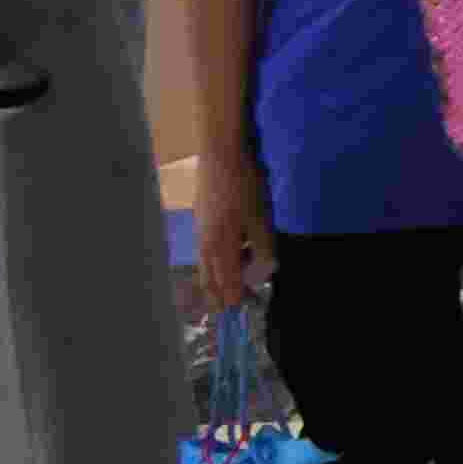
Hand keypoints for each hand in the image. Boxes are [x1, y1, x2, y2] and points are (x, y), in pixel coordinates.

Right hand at [190, 146, 268, 319]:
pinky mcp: (200, 219)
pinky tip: (219, 259)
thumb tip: (263, 273)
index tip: (242, 310)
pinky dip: (210, 264)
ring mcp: (200, 231)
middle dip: (220, 295)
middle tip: (228, 308)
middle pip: (210, 279)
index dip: (235, 298)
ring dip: (214, 280)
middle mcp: (205, 244)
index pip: (227, 283)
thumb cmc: (244, 186)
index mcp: (220, 247)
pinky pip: (203, 252)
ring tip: (221, 291)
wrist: (220, 153)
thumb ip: (262, 249)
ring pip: (204, 266)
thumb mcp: (260, 218)